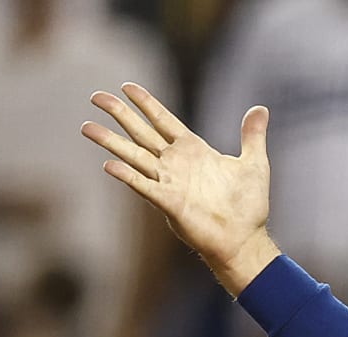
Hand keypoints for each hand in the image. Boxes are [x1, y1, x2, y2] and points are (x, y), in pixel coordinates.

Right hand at [81, 82, 278, 295]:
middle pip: (141, 133)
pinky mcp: (169, 203)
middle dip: (120, 114)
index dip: (146, 104)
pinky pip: (143, 186)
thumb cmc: (249, 206)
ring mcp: (169, 182)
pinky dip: (128, 176)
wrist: (246, 239)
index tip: (126, 86)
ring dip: (111, 142)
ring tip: (86, 127)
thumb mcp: (254, 164)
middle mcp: (176, 164)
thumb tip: (261, 108)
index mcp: (194, 150)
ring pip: (134, 156)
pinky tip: (109, 165)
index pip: (163, 120)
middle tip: (95, 96)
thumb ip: (253, 136)